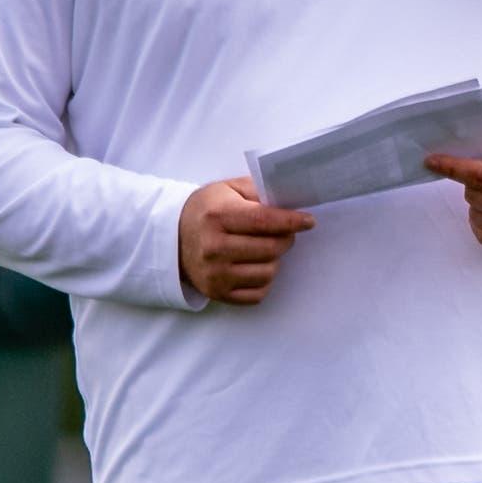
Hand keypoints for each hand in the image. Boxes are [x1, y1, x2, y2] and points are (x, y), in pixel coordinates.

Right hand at [177, 177, 314, 305]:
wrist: (173, 237)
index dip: (291, 221)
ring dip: (275, 259)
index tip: (308, 221)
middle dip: (286, 238)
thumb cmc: (207, 209)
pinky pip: (259, 293)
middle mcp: (214, 248)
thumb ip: (259, 191)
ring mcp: (215, 274)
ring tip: (265, 248)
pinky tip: (255, 265)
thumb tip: (291, 201)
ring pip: (268, 272)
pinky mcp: (217, 293)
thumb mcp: (229, 189)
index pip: (264, 221)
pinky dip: (263, 279)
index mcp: (217, 217)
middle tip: (284, 232)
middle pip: (271, 248)